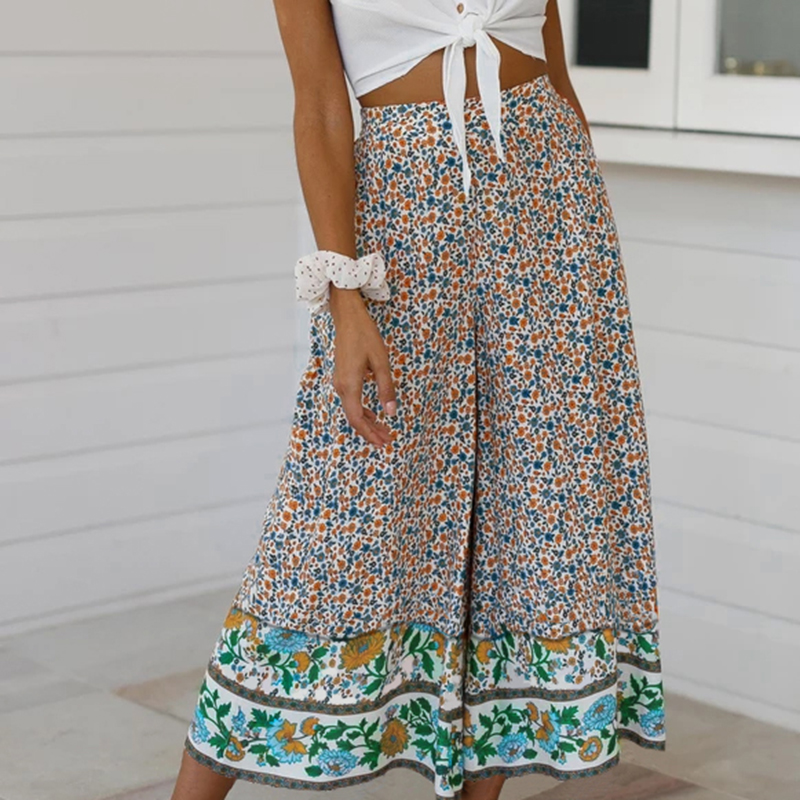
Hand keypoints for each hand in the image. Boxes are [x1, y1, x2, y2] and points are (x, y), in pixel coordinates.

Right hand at [329, 287, 396, 447]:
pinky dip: (363, 411)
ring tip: (383, 431)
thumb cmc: (364, 336)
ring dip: (367, 422)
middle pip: (354, 418)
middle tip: (386, 441)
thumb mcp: (381, 362)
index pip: (357, 418)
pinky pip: (351, 401)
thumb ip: (386, 388)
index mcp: (350, 385)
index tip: (383, 442)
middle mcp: (341, 387)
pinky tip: (374, 414)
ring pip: (352, 410)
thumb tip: (391, 413)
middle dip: (370, 432)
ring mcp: (340, 382)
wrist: (347, 318)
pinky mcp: (342, 377)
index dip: (370, 433)